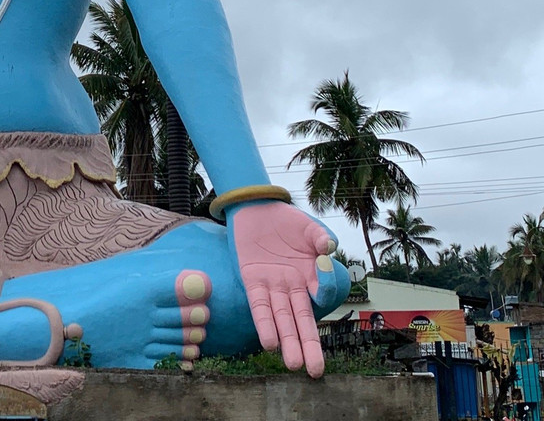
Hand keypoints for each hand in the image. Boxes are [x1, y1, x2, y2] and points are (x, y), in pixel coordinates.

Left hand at [228, 201, 337, 377]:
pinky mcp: (251, 280)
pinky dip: (264, 323)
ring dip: (286, 341)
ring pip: (281, 318)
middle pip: (301, 320)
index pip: (320, 293)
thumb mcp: (307, 227)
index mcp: (309, 275)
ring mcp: (272, 285)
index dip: (325, 289)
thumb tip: (329, 246)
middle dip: (308, 345)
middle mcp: (291, 286)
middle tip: (315, 371)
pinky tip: (269, 342)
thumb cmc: (285, 221)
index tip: (322, 281)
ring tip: (293, 364)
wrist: (255, 208)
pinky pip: (258, 305)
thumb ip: (319, 237)